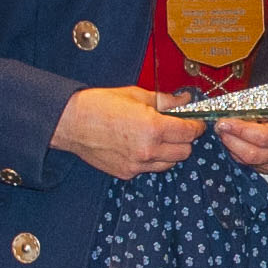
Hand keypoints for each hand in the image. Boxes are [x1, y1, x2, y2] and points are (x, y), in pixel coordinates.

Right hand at [52, 84, 200, 178]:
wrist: (71, 122)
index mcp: (153, 128)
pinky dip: (152, 159)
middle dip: (184, 139)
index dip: (196, 126)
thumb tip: (184, 100)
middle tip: (176, 128)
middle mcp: (148, 150)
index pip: (190, 133)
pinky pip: (150, 169)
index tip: (195, 122)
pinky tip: (141, 146)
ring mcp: (137, 164)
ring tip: (157, 138)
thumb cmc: (100, 105)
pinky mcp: (127, 172)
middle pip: (184, 152)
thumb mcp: (136, 95)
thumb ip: (165, 101)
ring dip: (170, 152)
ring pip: (169, 163)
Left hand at [216, 85, 267, 173]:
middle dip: (231, 139)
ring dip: (230, 145)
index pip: (264, 138)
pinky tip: (231, 138)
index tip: (225, 121)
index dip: (241, 131)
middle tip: (219, 125)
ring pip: (247, 160)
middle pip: (252, 153)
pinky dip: (235, 151)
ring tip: (222, 129)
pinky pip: (246, 164)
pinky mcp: (267, 169)